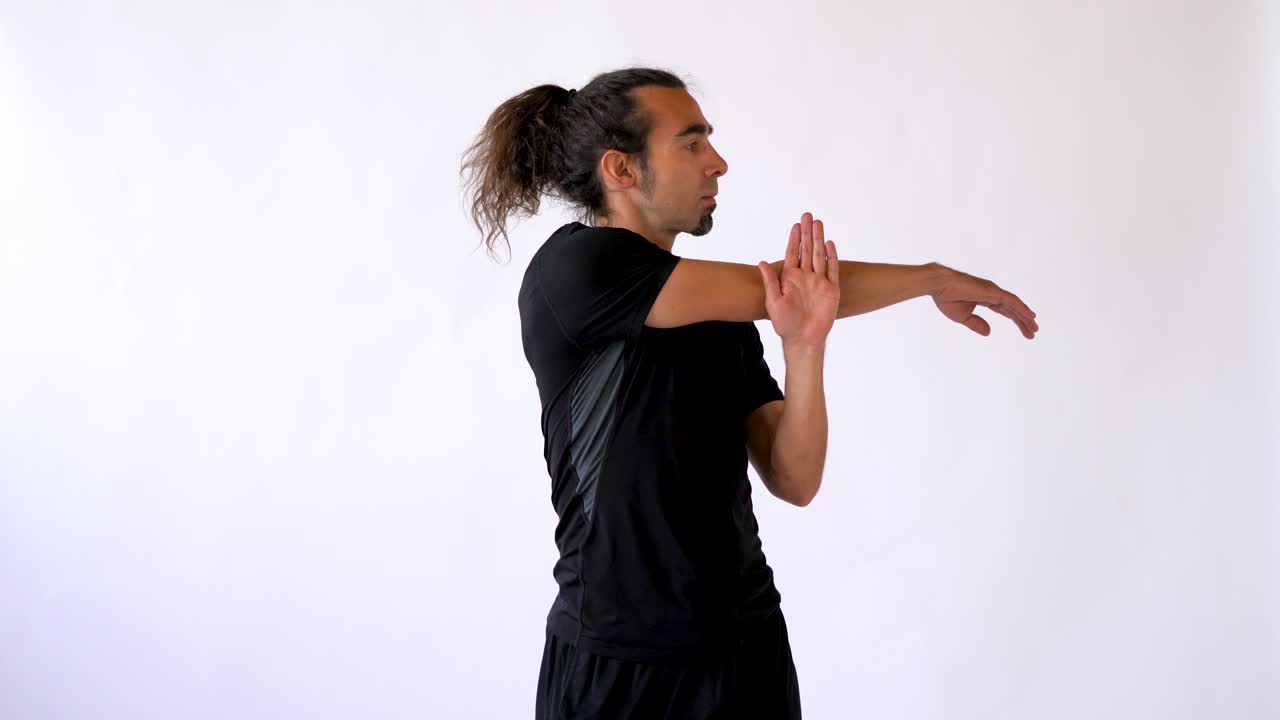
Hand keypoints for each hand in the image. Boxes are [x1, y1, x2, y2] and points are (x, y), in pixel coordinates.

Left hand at [758, 212, 839, 347]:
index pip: (793, 253)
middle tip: (808, 215)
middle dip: (808, 233)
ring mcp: (819, 282)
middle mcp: (805, 276)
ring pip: (819, 255)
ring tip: (819, 223)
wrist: (803, 338)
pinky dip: (831, 257)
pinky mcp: (831, 290)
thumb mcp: (773, 301)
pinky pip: (832, 270)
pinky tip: (830, 244)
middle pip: (807, 250)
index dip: (795, 239)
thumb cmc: (785, 323)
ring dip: (819, 239)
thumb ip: (770, 281)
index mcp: (790, 278)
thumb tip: (761, 262)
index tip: (796, 225)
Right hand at [930, 263, 1038, 338]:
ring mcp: (994, 291)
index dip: (1015, 320)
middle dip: (1023, 321)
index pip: (1005, 311)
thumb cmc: (947, 298)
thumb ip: (977, 324)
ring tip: (1034, 328)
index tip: (1024, 331)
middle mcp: (992, 294)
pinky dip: (1022, 308)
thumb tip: (989, 332)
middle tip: (1032, 332)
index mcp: (985, 298)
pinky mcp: (993, 291)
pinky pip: (1012, 301)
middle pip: (1013, 309)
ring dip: (1025, 317)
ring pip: (1015, 305)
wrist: (940, 285)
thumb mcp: (963, 317)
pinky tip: (1030, 316)